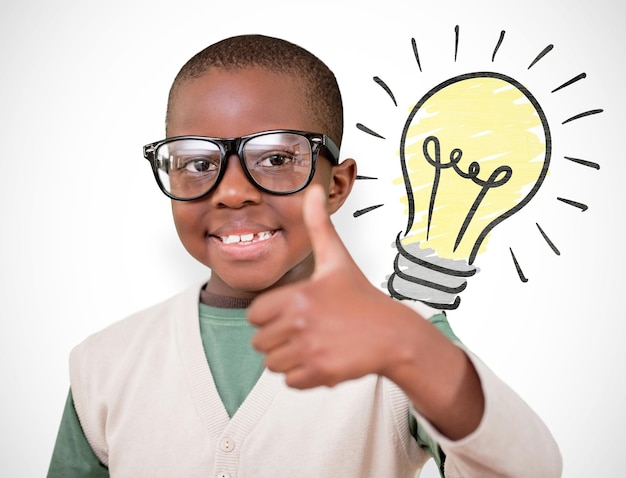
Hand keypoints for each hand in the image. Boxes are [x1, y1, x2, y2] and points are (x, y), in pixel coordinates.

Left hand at [247, 184, 403, 388]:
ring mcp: (310, 352)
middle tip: (306, 329)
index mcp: (296, 296)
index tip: (292, 311)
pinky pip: (290, 382)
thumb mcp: (337, 259)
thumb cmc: (361, 297)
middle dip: (278, 338)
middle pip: (260, 342)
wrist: (393, 334)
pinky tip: (322, 359)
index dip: (270, 314)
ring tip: (313, 344)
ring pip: (272, 365)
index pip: (253, 315)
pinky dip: (303, 375)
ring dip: (289, 358)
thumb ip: (319, 225)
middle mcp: (299, 324)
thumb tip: (314, 189)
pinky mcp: (320, 374)